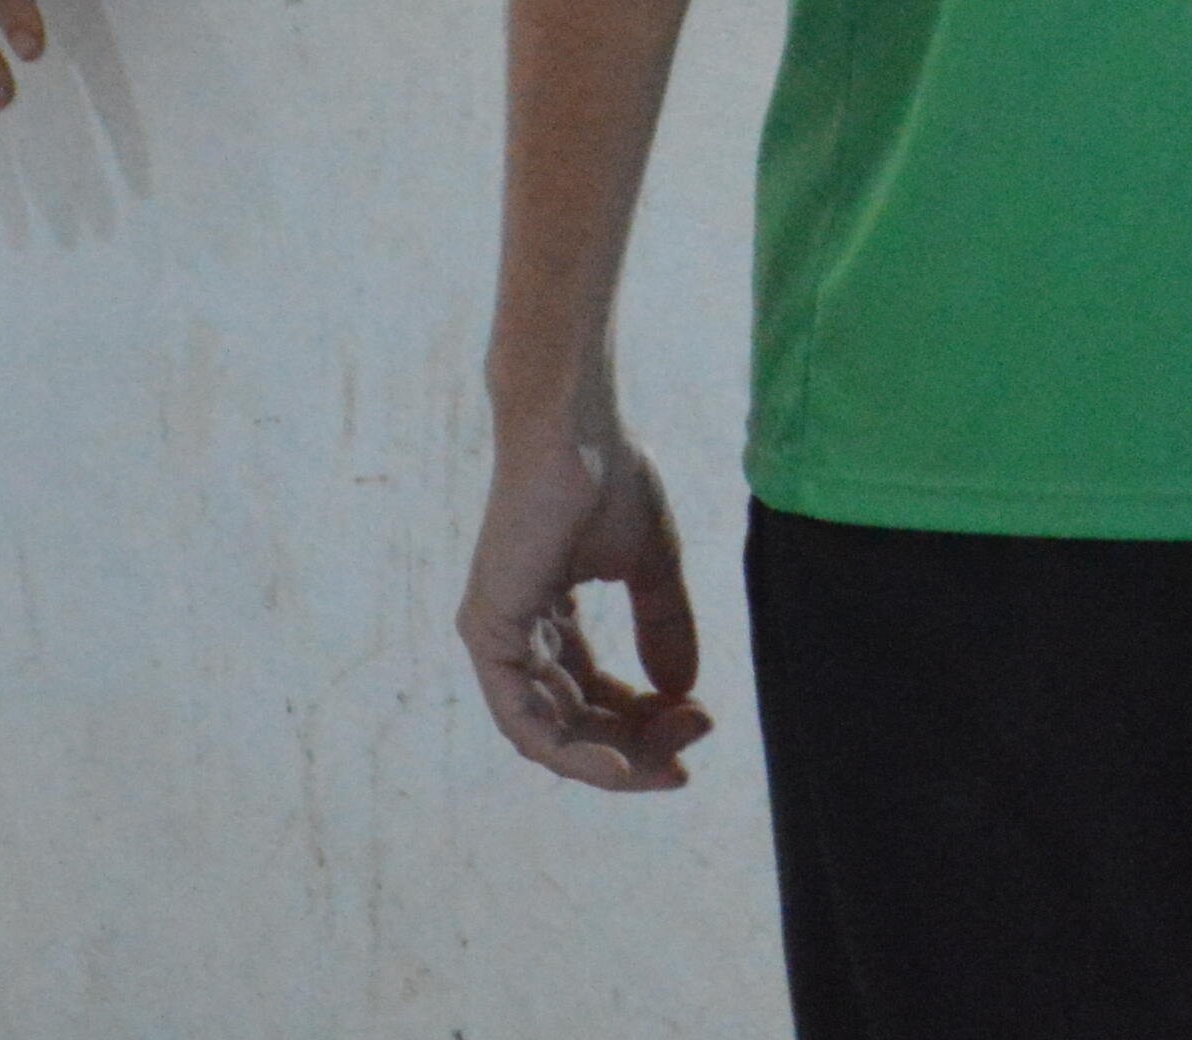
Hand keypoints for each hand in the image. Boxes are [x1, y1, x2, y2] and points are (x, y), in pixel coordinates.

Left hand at [459, 414, 710, 788]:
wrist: (577, 430)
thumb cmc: (609, 477)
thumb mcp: (652, 565)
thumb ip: (663, 626)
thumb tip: (683, 692)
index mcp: (549, 620)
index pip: (592, 696)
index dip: (645, 721)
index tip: (701, 724)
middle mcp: (517, 637)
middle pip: (574, 724)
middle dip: (637, 745)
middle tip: (691, 749)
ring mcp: (497, 638)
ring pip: (550, 735)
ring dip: (613, 759)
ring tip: (669, 761)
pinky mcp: (489, 633)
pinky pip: (524, 720)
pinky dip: (571, 751)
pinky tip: (619, 762)